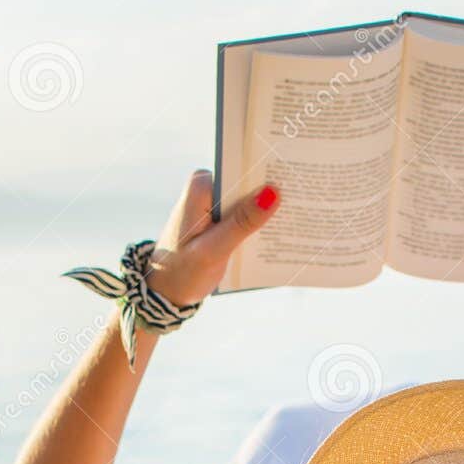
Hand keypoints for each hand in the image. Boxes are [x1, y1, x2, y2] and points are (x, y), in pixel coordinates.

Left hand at [145, 171, 279, 307]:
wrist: (165, 290)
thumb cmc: (183, 272)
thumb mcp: (214, 250)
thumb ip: (242, 223)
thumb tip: (272, 194)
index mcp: (201, 187)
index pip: (241, 172)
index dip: (267, 177)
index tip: (292, 182)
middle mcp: (205, 188)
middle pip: (246, 185)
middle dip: (269, 196)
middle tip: (298, 204)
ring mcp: (211, 202)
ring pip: (247, 201)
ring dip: (264, 213)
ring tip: (291, 220)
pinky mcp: (217, 217)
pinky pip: (242, 214)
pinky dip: (255, 224)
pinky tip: (273, 234)